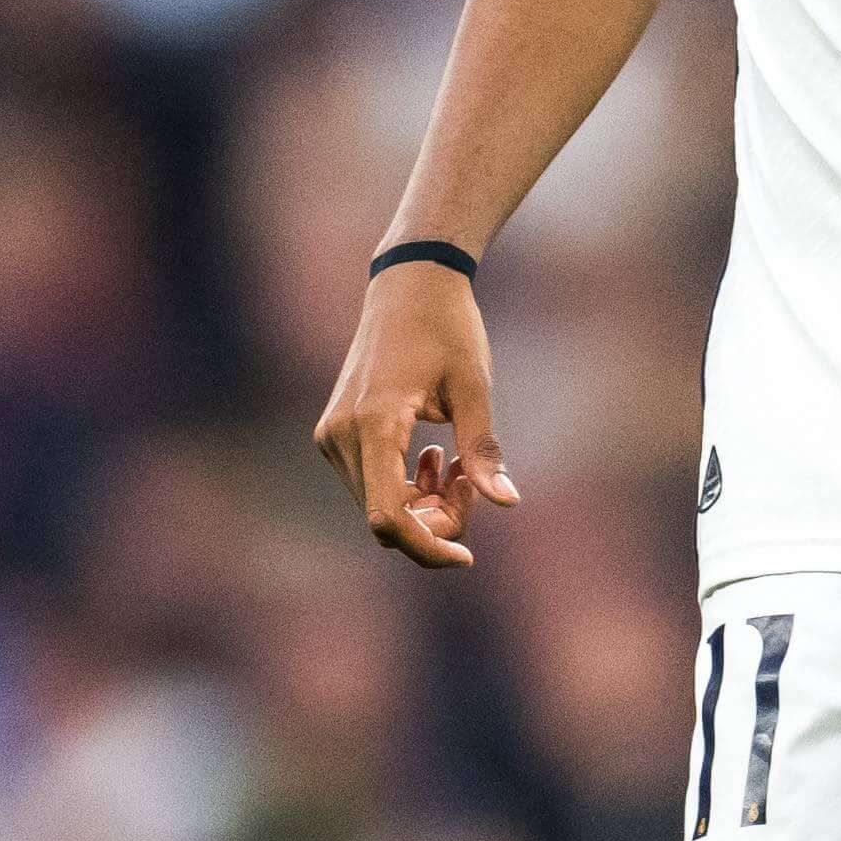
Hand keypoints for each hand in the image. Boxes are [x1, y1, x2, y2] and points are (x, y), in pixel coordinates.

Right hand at [311, 261, 518, 569]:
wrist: (409, 282)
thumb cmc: (447, 328)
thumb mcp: (474, 387)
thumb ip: (482, 448)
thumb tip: (508, 503)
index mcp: (374, 423)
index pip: (388, 518)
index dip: (428, 547)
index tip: (467, 557)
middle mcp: (341, 435)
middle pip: (385, 519)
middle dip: (436, 519)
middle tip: (473, 480)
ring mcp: (332, 435)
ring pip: (377, 507)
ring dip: (422, 502)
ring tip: (455, 460)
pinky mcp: (335, 434)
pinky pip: (371, 485)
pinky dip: (406, 486)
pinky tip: (434, 454)